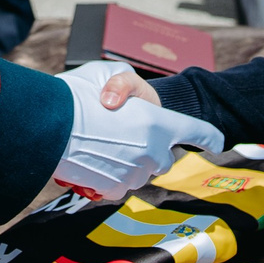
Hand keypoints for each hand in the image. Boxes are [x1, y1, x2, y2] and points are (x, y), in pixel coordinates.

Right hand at [53, 61, 224, 198]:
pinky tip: (93, 160)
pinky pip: (120, 185)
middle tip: (125, 134)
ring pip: (140, 172)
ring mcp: (135, 174)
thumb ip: (122, 85)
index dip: (208, 135)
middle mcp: (154, 152)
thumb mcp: (105, 73)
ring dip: (128, 161)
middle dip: (151, 149)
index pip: (196, 131)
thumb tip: (115, 103)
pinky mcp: (114, 189)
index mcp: (160, 122)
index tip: (216, 141)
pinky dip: (110, 175)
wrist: (47, 127)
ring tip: (102, 144)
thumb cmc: (76, 96)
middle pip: (163, 158)